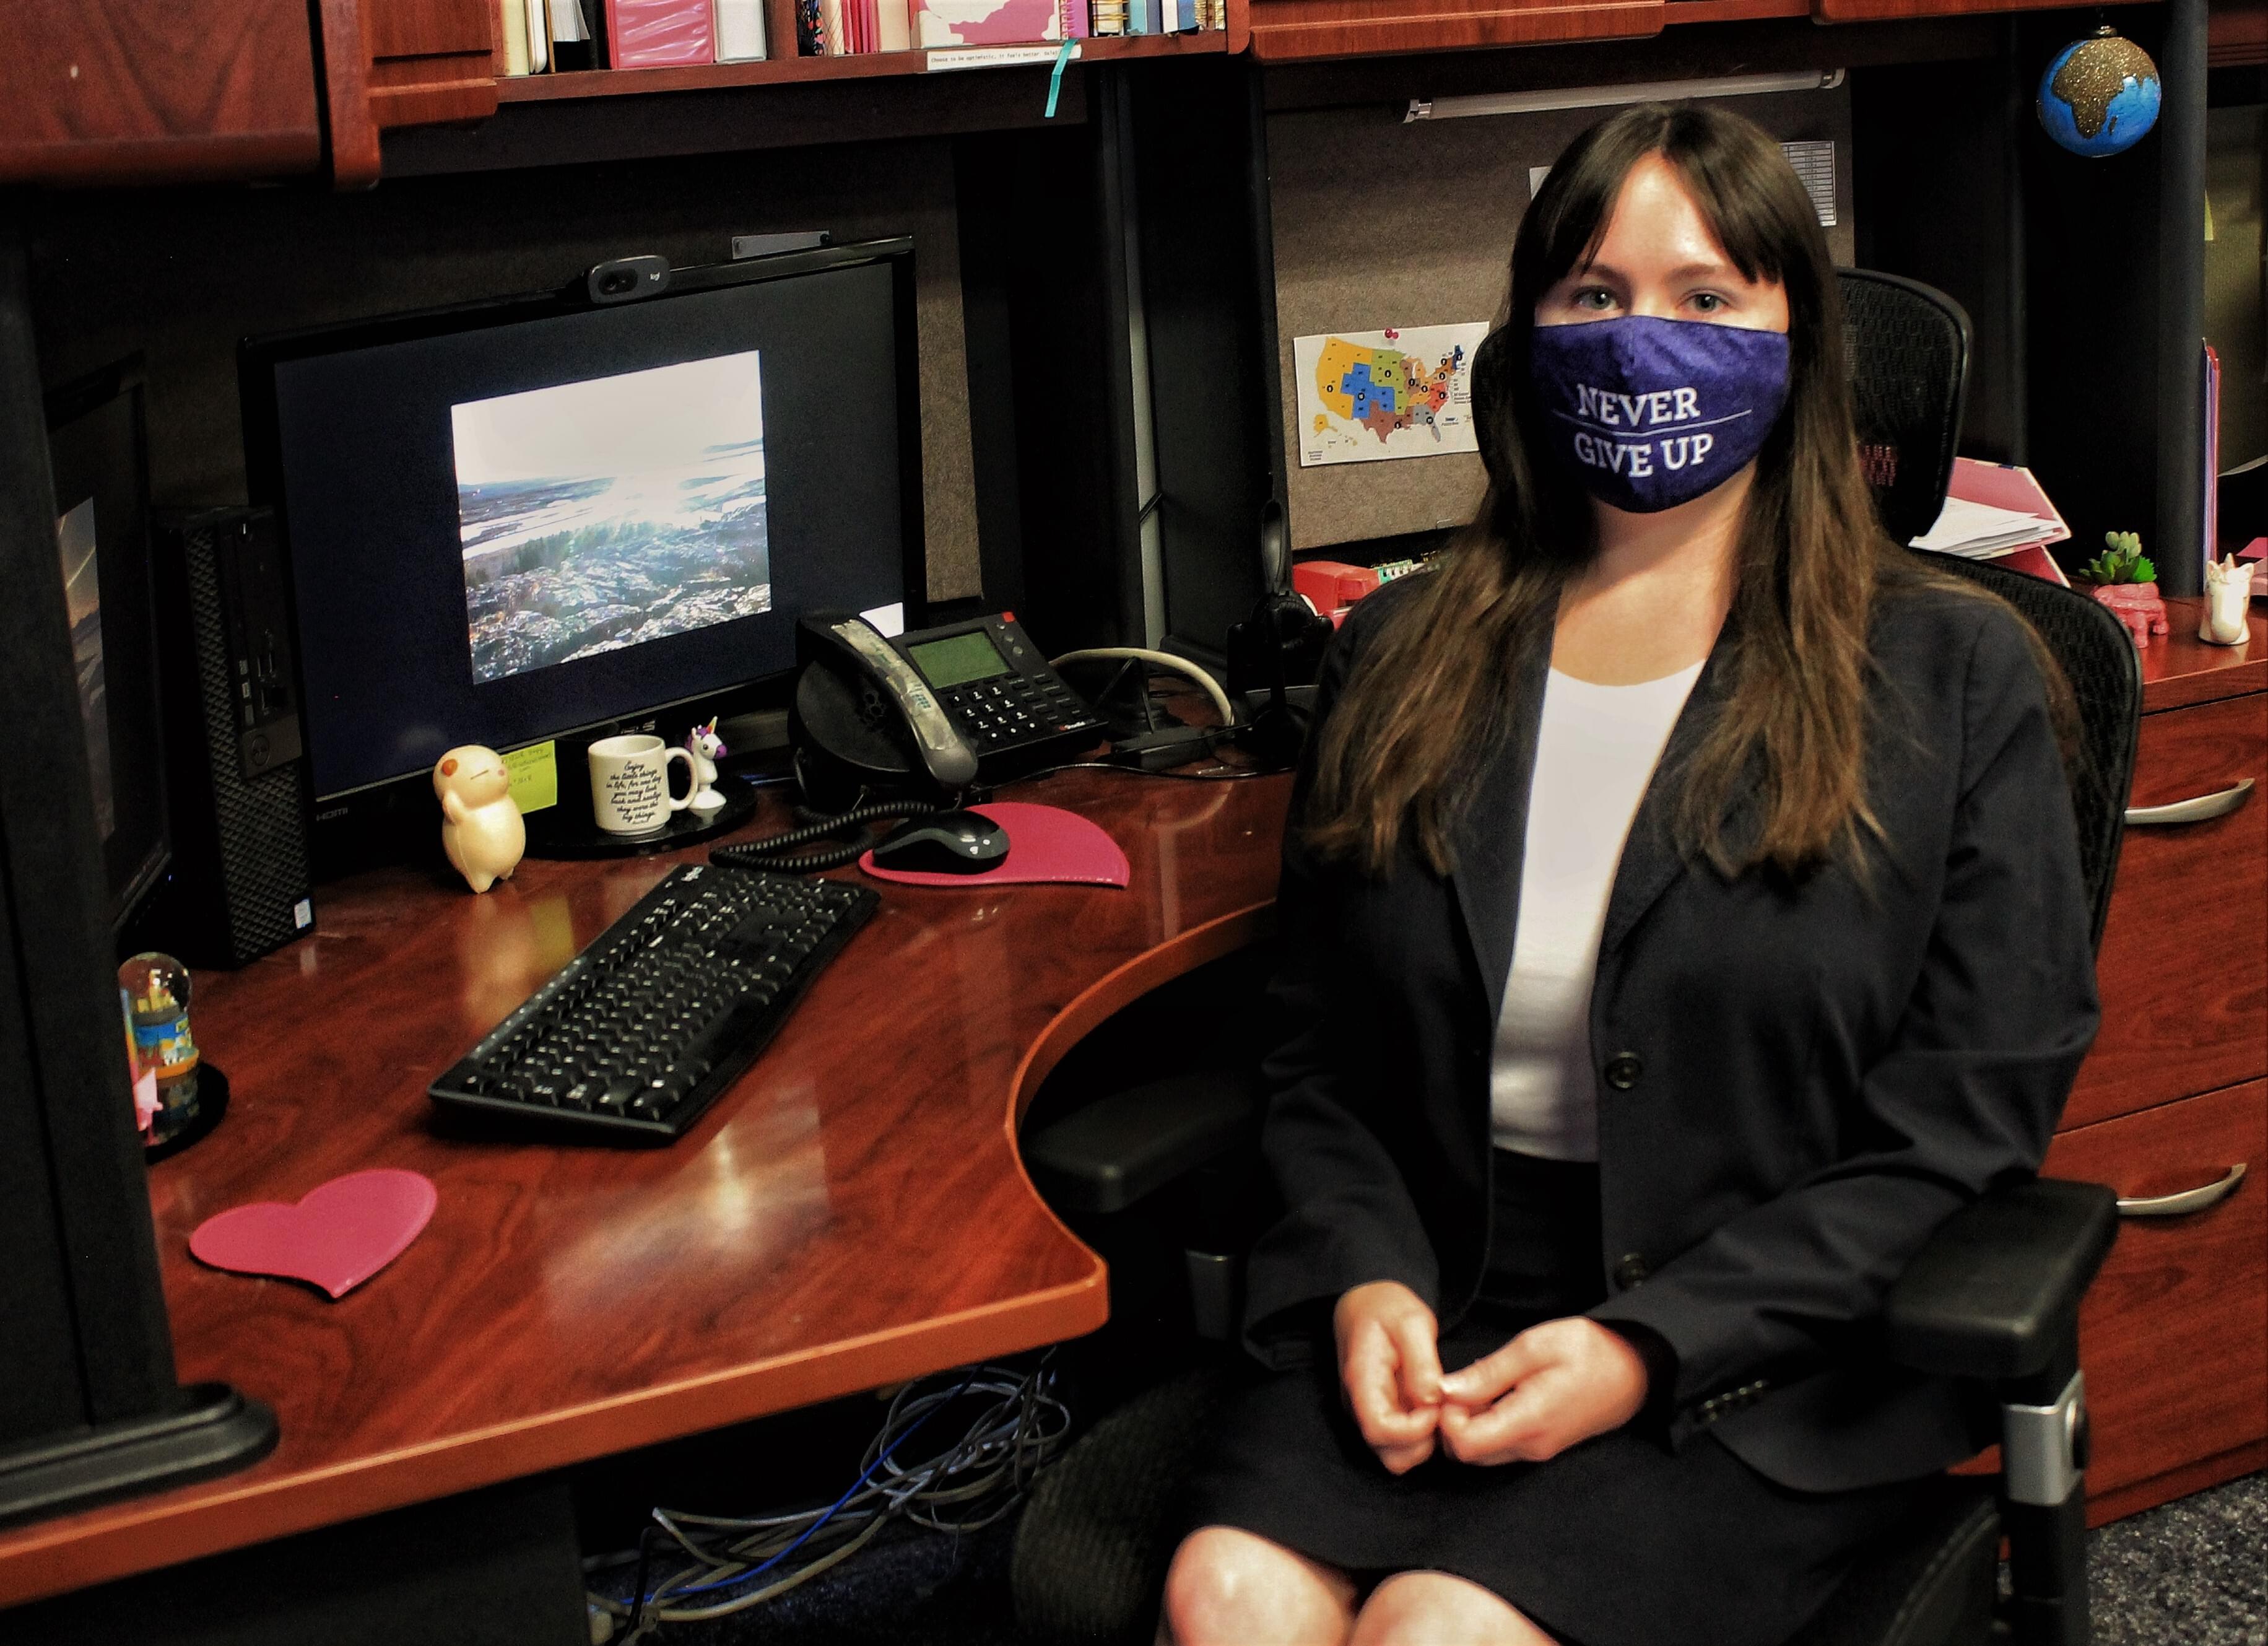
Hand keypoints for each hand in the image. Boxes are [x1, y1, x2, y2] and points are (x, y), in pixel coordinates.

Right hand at [1333, 1281, 1443, 1474]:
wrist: (1365, 1303)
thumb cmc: (1386, 1307)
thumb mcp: (1412, 1322)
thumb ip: (1422, 1363)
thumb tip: (1432, 1402)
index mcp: (1362, 1380)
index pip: (1380, 1430)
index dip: (1415, 1429)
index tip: (1436, 1406)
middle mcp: (1359, 1406)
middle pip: (1389, 1454)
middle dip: (1423, 1443)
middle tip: (1442, 1410)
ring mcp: (1368, 1413)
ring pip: (1396, 1456)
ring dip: (1424, 1443)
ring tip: (1440, 1408)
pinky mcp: (1381, 1416)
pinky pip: (1401, 1444)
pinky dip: (1422, 1437)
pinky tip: (1435, 1409)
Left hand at [1435, 1317, 1647, 1466]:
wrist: (1636, 1370)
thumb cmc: (1588, 1351)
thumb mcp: (1535, 1346)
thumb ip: (1488, 1373)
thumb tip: (1444, 1391)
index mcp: (1528, 1421)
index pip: (1464, 1445)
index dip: (1445, 1418)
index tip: (1447, 1387)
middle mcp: (1531, 1446)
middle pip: (1467, 1453)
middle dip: (1450, 1423)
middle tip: (1455, 1384)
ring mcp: (1537, 1449)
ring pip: (1482, 1452)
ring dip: (1466, 1425)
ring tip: (1472, 1385)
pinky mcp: (1542, 1445)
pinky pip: (1500, 1445)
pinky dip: (1484, 1426)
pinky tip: (1489, 1394)